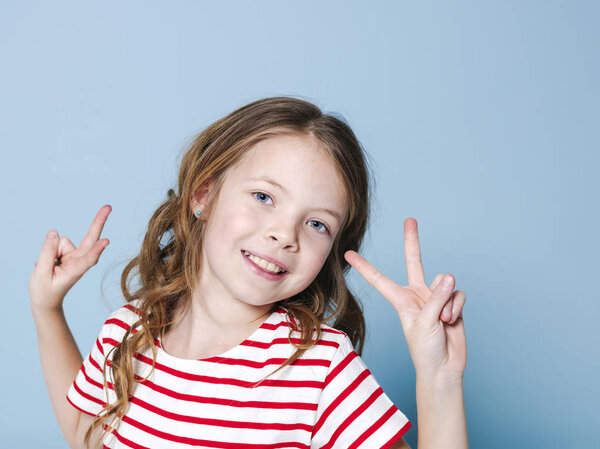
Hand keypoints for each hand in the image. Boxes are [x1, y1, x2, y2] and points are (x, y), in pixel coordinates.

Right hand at [29, 205, 111, 312]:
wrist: (46, 300)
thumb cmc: (45, 291)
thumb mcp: (40, 273)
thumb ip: (46, 253)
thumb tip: (54, 232)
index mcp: (76, 270)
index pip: (88, 259)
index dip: (96, 250)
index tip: (106, 241)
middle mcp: (79, 260)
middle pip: (90, 238)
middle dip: (98, 222)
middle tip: (108, 207)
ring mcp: (75, 255)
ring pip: (61, 241)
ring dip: (50, 251)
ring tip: (48, 267)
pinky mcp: (70, 252)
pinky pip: (56, 243)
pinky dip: (49, 251)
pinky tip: (50, 263)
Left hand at [344, 217, 466, 377]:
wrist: (444, 368)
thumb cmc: (425, 350)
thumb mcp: (425, 323)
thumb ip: (436, 297)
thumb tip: (449, 276)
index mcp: (400, 300)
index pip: (379, 279)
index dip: (365, 266)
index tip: (349, 253)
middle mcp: (417, 294)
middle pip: (415, 261)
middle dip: (412, 240)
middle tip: (410, 220)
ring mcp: (435, 297)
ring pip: (446, 282)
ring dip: (447, 302)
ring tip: (443, 320)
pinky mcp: (452, 303)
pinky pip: (459, 294)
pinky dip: (457, 307)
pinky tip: (452, 320)